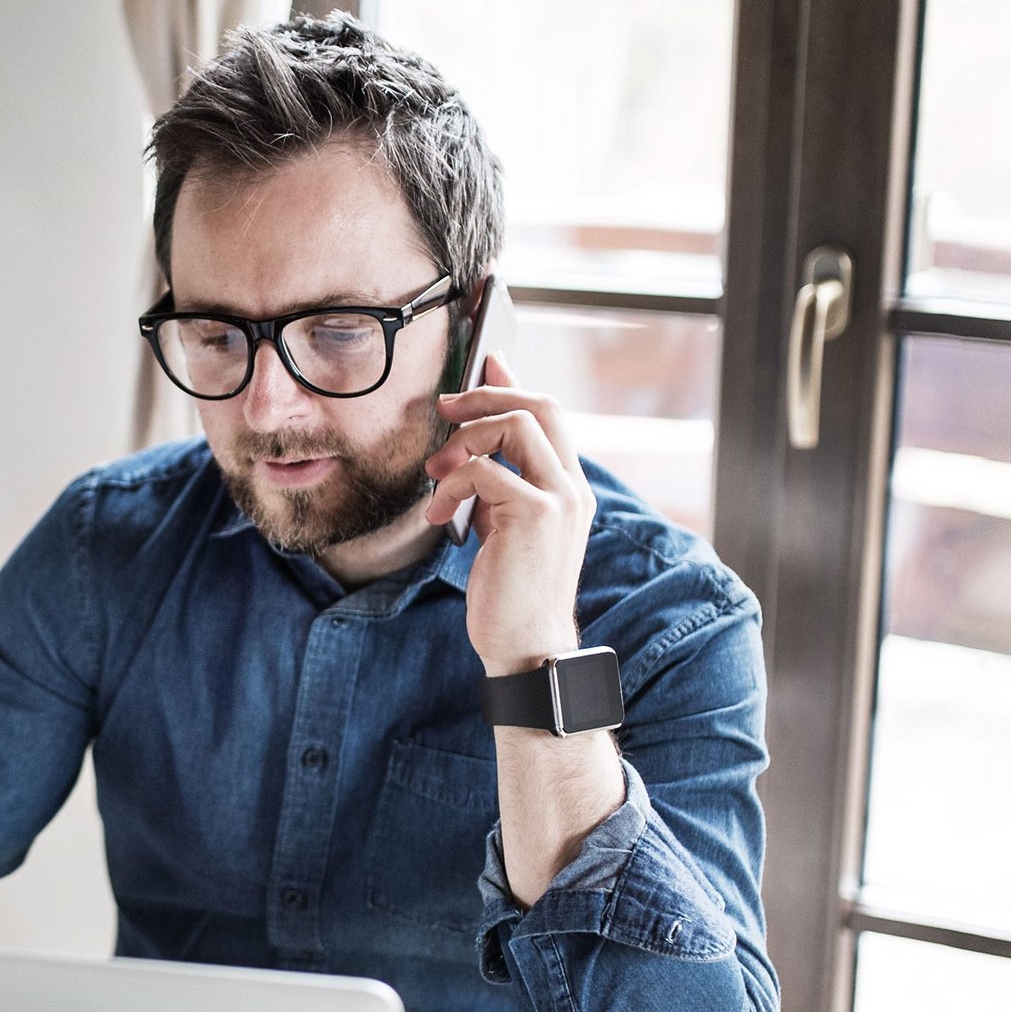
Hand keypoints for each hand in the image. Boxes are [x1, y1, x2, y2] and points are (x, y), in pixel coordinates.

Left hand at [423, 356, 596, 674]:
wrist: (526, 646)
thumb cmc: (511, 594)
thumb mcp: (506, 527)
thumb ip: (499, 484)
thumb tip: (475, 443)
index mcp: (570, 488)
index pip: (551, 413)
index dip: (513, 382)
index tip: (484, 364)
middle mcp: (573, 487)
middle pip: (539, 404)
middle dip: (485, 396)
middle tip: (444, 409)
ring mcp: (560, 498)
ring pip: (515, 425)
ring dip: (464, 441)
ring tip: (437, 476)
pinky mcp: (536, 515)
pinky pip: (484, 470)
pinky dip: (452, 485)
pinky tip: (439, 515)